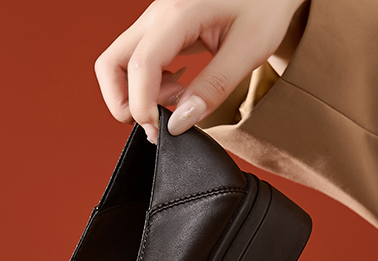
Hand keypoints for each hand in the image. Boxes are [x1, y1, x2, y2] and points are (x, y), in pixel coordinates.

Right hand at [95, 0, 305, 141]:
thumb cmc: (267, 4)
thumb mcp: (250, 49)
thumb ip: (213, 88)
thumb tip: (179, 123)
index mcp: (179, 12)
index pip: (141, 66)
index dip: (142, 107)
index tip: (161, 130)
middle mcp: (158, 13)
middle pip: (110, 64)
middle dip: (123, 103)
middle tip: (157, 122)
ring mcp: (154, 20)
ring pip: (118, 63)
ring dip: (134, 94)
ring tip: (174, 101)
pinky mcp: (160, 29)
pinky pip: (135, 61)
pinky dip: (146, 85)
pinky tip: (176, 88)